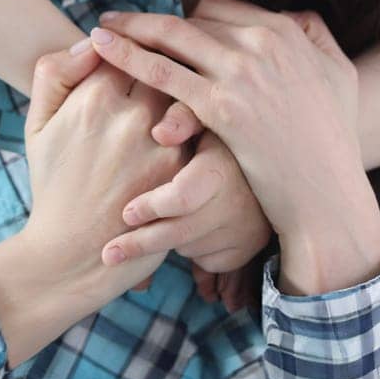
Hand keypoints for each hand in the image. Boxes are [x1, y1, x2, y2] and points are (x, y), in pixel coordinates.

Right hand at [15, 40, 189, 306]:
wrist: (70, 255)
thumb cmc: (54, 184)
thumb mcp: (37, 124)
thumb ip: (55, 72)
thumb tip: (93, 41)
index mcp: (94, 96)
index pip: (132, 45)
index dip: (139, 46)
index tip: (142, 54)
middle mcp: (130, 115)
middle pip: (167, 64)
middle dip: (170, 64)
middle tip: (173, 69)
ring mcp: (162, 145)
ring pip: (190, 94)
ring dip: (189, 92)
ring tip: (179, 104)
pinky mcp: (184, 173)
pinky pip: (205, 131)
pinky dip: (203, 124)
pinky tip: (201, 128)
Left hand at [91, 0, 379, 293]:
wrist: (327, 196)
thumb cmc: (334, 142)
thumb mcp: (339, 75)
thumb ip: (315, 37)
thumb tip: (294, 17)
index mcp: (285, 31)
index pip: (218, 10)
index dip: (186, 21)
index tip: (162, 31)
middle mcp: (263, 42)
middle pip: (191, 21)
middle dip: (150, 23)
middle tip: (117, 21)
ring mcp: (241, 73)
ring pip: (171, 37)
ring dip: (130, 27)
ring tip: (100, 27)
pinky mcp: (222, 107)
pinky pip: (163, 72)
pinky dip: (128, 55)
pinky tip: (101, 50)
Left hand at [100, 128, 270, 309]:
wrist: (269, 163)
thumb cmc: (221, 138)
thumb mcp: (205, 118)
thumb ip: (182, 117)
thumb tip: (161, 134)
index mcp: (223, 165)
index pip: (182, 197)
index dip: (151, 207)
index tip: (126, 213)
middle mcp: (239, 201)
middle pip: (180, 232)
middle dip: (141, 243)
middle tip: (110, 252)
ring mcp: (246, 229)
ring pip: (190, 247)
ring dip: (168, 241)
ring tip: (159, 222)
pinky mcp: (248, 249)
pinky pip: (207, 261)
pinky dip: (192, 251)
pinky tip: (189, 229)